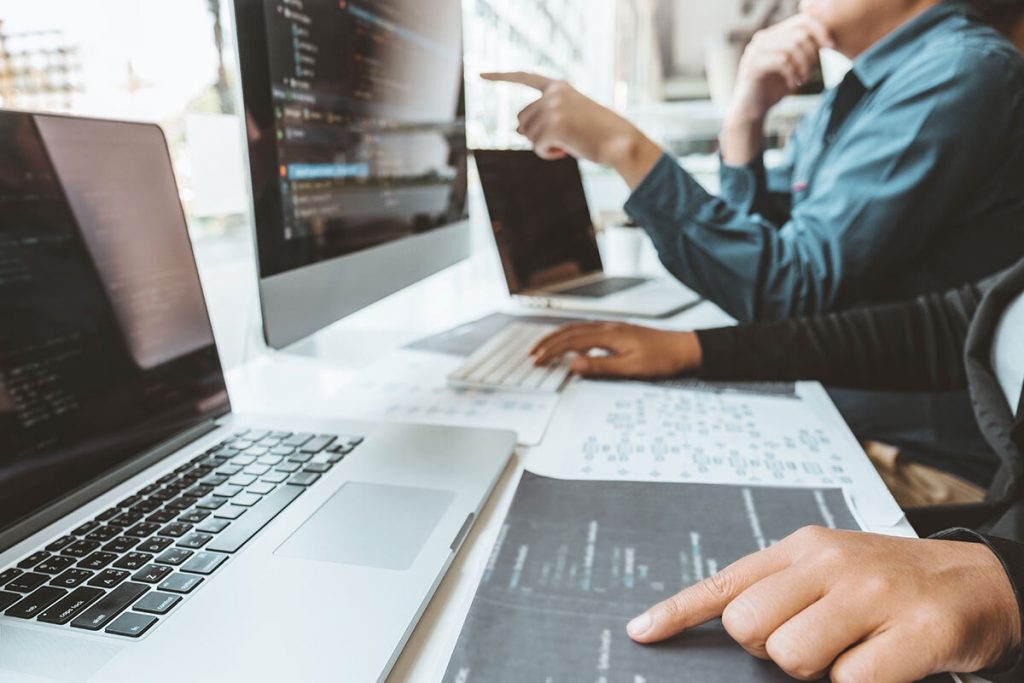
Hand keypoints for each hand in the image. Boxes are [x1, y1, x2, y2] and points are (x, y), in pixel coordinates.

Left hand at [480, 72, 662, 187]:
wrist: (619, 142)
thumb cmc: (596, 133)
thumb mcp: (567, 122)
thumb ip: (542, 119)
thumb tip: (516, 129)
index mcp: (558, 87)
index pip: (524, 78)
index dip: (501, 77)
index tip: (480, 75)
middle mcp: (553, 94)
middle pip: (522, 119)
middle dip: (535, 134)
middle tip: (562, 140)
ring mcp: (552, 108)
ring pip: (528, 136)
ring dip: (544, 146)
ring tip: (570, 143)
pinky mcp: (552, 126)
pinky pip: (537, 148)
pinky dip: (549, 155)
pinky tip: (567, 151)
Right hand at [529, 322, 701, 378]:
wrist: (685, 348)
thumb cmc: (662, 359)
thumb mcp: (631, 369)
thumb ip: (600, 366)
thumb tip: (573, 365)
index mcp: (609, 335)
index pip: (571, 341)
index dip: (552, 351)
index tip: (537, 361)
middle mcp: (608, 327)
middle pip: (570, 331)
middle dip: (548, 342)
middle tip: (532, 354)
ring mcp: (613, 327)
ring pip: (577, 328)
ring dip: (558, 337)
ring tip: (544, 347)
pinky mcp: (619, 331)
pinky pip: (588, 329)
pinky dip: (572, 335)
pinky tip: (570, 343)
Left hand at [627, 527, 1020, 681]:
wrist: (976, 582)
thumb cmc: (887, 584)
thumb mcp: (825, 571)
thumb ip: (776, 591)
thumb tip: (727, 627)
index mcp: (801, 548)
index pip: (723, 582)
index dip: (676, 612)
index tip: (639, 633)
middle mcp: (829, 563)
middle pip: (747, 627)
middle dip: (770, 651)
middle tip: (813, 642)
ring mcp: (872, 594)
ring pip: (792, 656)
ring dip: (817, 671)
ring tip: (850, 651)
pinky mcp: (915, 631)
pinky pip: (851, 682)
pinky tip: (883, 662)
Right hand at [721, 14, 833, 164]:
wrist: (751, 111)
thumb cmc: (773, 89)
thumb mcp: (792, 67)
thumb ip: (804, 52)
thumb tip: (826, 40)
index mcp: (772, 35)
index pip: (802, 21)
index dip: (820, 31)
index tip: (831, 46)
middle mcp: (762, 39)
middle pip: (799, 34)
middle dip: (812, 53)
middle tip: (812, 71)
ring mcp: (755, 51)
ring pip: (791, 47)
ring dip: (804, 65)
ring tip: (803, 79)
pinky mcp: (753, 66)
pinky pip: (782, 62)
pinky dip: (793, 73)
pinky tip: (794, 85)